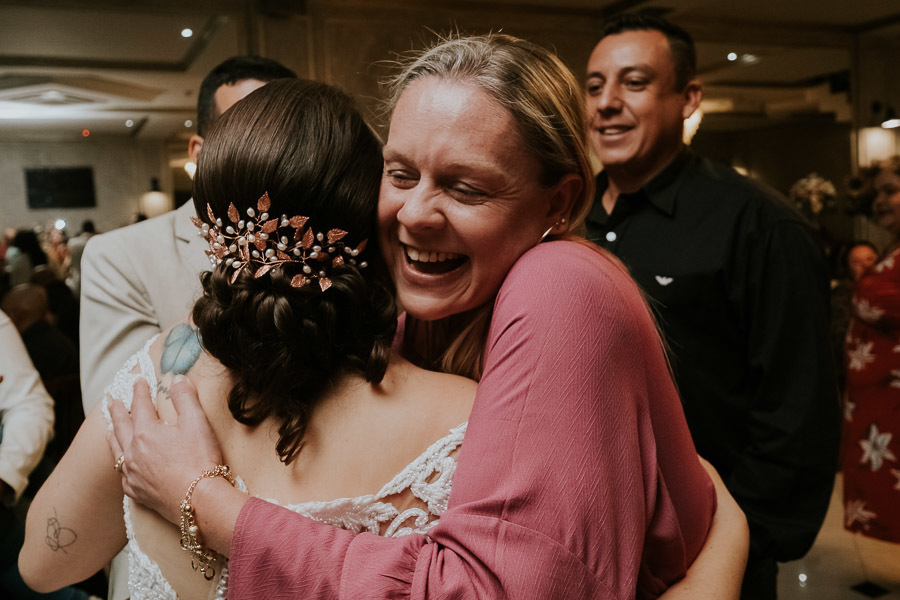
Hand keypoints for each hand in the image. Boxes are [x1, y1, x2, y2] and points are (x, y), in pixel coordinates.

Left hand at [107, 375, 223, 524]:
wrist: (199, 501)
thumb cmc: (200, 461)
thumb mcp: (197, 422)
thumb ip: (185, 397)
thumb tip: (177, 378)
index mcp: (147, 432)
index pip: (140, 405)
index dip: (139, 391)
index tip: (138, 381)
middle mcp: (133, 451)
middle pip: (121, 425)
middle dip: (117, 410)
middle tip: (112, 399)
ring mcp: (132, 473)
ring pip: (116, 449)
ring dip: (112, 434)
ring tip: (109, 427)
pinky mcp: (136, 492)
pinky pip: (122, 473)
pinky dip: (120, 462)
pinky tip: (123, 463)